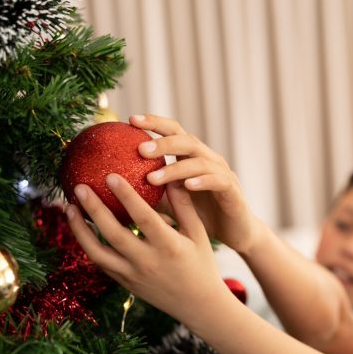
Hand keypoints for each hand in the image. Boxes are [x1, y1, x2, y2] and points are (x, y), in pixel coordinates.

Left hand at [66, 173, 230, 330]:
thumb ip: (183, 206)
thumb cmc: (201, 264)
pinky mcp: (125, 283)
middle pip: (113, 233)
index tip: (110, 176)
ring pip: (98, 252)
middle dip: (93, 209)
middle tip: (79, 188)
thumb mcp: (198, 234)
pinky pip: (101, 263)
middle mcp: (148, 262)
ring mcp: (133, 275)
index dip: (126, 195)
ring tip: (69, 208)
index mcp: (169, 246)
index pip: (143, 217)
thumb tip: (170, 178)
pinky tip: (81, 228)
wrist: (197, 304)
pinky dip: (88, 244)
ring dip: (80, 229)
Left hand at [130, 114, 260, 253]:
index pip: (174, 132)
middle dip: (163, 142)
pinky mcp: (233, 190)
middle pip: (187, 140)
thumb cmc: (202, 217)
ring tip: (154, 177)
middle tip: (140, 149)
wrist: (237, 233)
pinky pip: (218, 181)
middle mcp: (208, 160)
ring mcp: (223, 173)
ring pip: (200, 161)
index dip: (155, 123)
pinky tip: (187, 185)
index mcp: (192, 158)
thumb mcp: (172, 203)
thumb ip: (152, 192)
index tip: (130, 120)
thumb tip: (115, 189)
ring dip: (176, 167)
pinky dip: (203, 181)